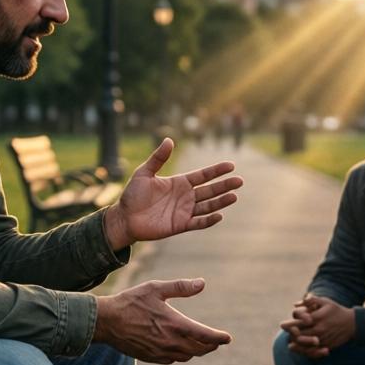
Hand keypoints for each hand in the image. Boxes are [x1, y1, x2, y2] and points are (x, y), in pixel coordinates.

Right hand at [93, 278, 231, 363]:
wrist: (106, 322)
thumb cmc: (131, 301)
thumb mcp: (156, 288)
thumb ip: (181, 287)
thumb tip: (202, 283)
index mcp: (175, 324)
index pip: (205, 335)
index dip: (219, 337)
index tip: (228, 338)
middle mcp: (170, 342)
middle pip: (199, 349)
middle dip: (211, 345)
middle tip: (218, 341)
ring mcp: (160, 352)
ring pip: (186, 356)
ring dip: (197, 351)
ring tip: (202, 344)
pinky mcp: (150, 357)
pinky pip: (172, 360)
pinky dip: (181, 355)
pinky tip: (180, 349)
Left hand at [104, 138, 243, 249]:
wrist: (124, 218)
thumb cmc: (132, 195)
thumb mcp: (144, 173)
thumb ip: (158, 158)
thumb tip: (169, 140)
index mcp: (179, 183)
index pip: (203, 175)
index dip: (216, 171)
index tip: (231, 165)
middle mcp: (185, 196)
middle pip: (210, 190)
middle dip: (224, 185)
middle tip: (240, 181)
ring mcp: (184, 211)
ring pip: (208, 205)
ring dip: (221, 201)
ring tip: (234, 196)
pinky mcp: (180, 225)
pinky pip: (198, 222)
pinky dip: (209, 220)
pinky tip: (219, 214)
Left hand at [280, 294, 354, 355]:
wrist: (352, 324)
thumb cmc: (336, 310)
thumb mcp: (324, 301)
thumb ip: (310, 301)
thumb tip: (295, 305)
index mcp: (318, 317)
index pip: (299, 322)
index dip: (289, 323)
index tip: (282, 324)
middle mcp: (319, 329)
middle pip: (299, 334)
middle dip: (289, 333)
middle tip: (283, 330)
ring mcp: (323, 339)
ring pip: (304, 345)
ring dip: (295, 343)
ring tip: (290, 343)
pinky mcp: (326, 346)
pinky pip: (312, 352)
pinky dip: (304, 351)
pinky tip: (300, 349)